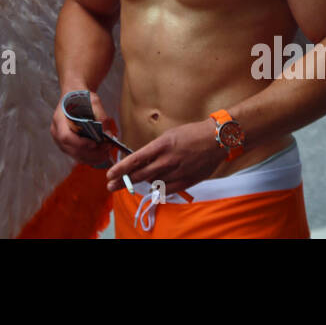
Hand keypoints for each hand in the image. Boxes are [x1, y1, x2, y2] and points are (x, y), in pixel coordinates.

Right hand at [50, 89, 116, 167]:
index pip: (66, 136)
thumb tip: (108, 135)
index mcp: (59, 119)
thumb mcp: (93, 101)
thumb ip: (101, 116)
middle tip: (107, 150)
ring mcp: (60, 140)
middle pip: (72, 150)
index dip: (80, 143)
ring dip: (92, 158)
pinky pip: (78, 155)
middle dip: (91, 153)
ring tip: (106, 153)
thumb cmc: (82, 97)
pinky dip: (90, 158)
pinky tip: (101, 155)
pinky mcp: (67, 145)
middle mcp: (57, 132)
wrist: (74, 95)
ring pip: (76, 155)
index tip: (94, 143)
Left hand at [105, 118, 222, 194]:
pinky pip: (166, 190)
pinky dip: (158, 189)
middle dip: (123, 181)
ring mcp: (177, 172)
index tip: (109, 174)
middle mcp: (167, 160)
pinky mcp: (186, 181)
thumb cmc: (191, 134)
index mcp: (162, 145)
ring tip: (138, 180)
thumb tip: (141, 162)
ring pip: (153, 183)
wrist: (215, 139)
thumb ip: (155, 150)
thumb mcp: (168, 136)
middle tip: (111, 186)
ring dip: (143, 182)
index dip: (121, 168)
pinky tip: (154, 187)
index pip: (136, 159)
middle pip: (140, 175)